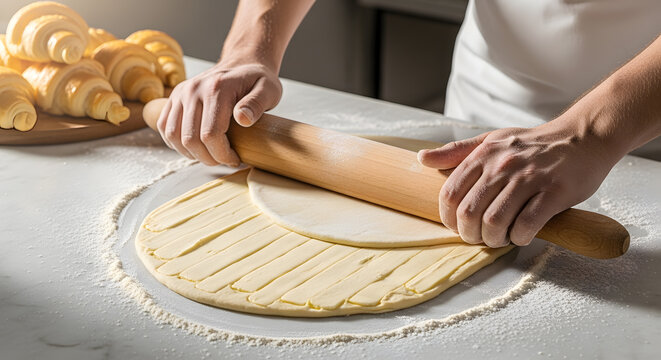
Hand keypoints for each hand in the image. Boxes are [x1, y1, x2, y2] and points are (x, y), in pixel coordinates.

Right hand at [157, 62, 281, 165]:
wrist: (242, 63)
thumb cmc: (257, 80)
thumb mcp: (269, 90)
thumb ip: (257, 104)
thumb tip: (243, 119)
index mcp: (216, 89)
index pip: (210, 134)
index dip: (221, 154)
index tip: (234, 159)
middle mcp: (193, 90)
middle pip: (190, 139)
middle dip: (208, 158)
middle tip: (224, 160)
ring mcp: (181, 93)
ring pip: (173, 136)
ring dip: (191, 153)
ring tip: (210, 155)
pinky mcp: (174, 97)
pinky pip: (165, 127)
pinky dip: (176, 143)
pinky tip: (195, 147)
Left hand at [418, 120, 617, 246]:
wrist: (583, 137)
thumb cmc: (533, 144)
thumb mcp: (491, 140)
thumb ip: (456, 151)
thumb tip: (422, 159)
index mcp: (484, 155)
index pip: (449, 194)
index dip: (448, 218)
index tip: (457, 226)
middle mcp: (502, 166)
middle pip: (469, 213)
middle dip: (469, 234)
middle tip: (479, 237)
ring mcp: (529, 179)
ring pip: (495, 222)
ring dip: (493, 239)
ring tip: (500, 238)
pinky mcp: (554, 192)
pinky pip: (527, 225)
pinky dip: (519, 237)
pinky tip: (521, 235)